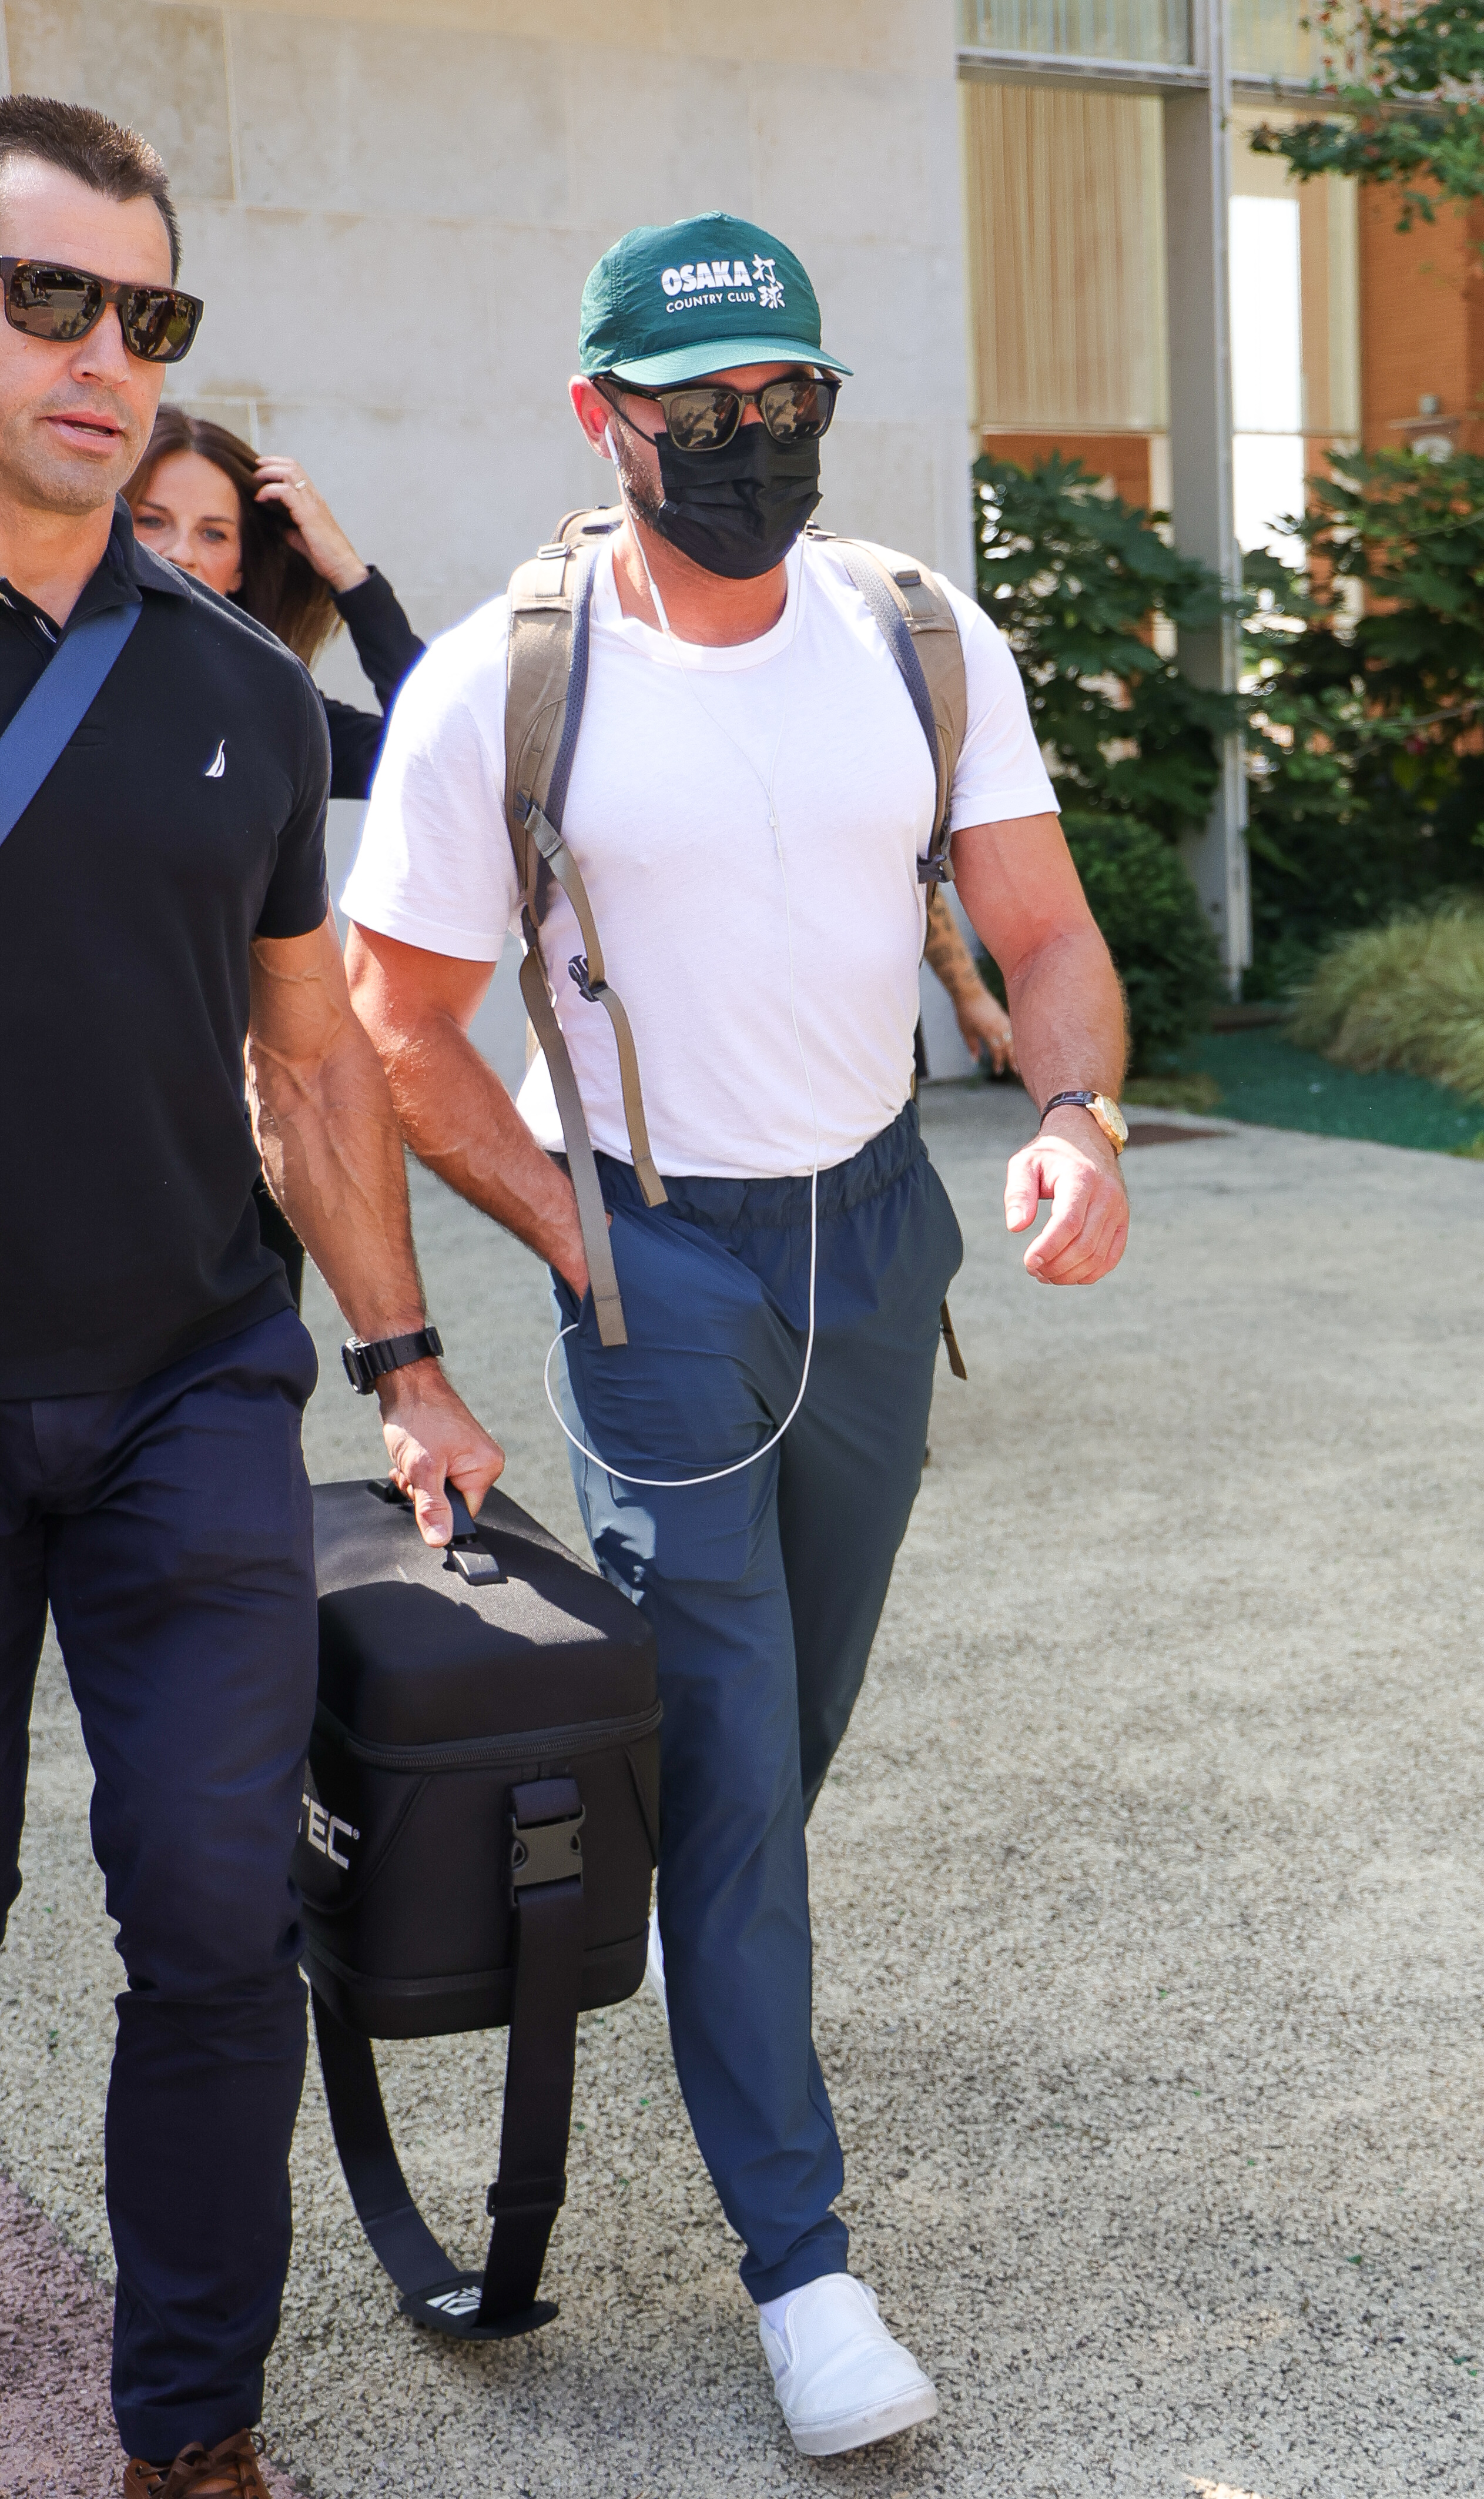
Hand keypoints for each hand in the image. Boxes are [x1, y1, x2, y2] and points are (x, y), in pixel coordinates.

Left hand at [253, 456, 368, 593]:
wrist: (343, 567)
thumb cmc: (328, 556)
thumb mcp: (306, 541)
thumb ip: (294, 533)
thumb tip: (283, 531)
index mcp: (314, 501)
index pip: (297, 471)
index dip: (278, 464)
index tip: (262, 469)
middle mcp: (314, 498)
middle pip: (292, 466)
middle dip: (270, 463)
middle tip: (255, 469)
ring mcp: (312, 504)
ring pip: (289, 473)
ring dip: (268, 473)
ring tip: (256, 481)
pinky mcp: (307, 514)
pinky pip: (285, 492)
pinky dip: (269, 490)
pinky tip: (260, 498)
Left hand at [377, 1359, 504, 1546]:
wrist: (405, 1383)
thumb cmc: (419, 1415)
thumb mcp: (423, 1468)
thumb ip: (432, 1507)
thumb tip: (440, 1539)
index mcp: (486, 1467)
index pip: (465, 1512)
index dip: (439, 1509)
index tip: (423, 1490)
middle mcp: (481, 1461)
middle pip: (449, 1502)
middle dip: (424, 1493)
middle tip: (414, 1471)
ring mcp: (464, 1456)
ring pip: (437, 1490)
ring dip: (417, 1482)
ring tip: (410, 1461)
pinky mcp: (449, 1451)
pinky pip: (433, 1476)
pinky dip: (416, 1472)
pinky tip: (409, 1458)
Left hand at [956, 987, 1017, 1076]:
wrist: (969, 992)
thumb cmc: (965, 1012)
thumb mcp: (966, 1031)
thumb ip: (972, 1046)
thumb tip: (975, 1061)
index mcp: (988, 1032)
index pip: (997, 1051)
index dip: (998, 1062)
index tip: (998, 1071)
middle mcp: (998, 1026)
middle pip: (1009, 1046)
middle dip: (1013, 1059)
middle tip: (1016, 1070)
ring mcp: (1002, 1019)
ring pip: (1012, 1038)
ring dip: (1015, 1050)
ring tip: (1018, 1059)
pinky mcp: (1003, 1014)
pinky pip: (1012, 1029)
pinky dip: (1014, 1038)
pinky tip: (1015, 1044)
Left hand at [1004, 1111, 1128, 1284]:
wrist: (1085, 1138)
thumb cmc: (1049, 1155)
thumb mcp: (1025, 1164)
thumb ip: (1018, 1193)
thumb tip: (1016, 1227)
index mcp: (1081, 1178)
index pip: (1069, 1222)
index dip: (1048, 1248)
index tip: (1028, 1262)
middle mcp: (1106, 1194)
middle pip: (1084, 1244)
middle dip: (1056, 1266)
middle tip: (1033, 1269)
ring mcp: (1119, 1208)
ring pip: (1098, 1256)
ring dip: (1070, 1274)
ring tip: (1046, 1274)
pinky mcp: (1123, 1220)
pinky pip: (1111, 1257)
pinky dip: (1090, 1273)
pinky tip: (1068, 1274)